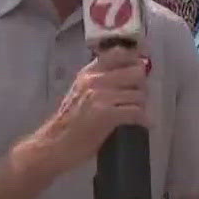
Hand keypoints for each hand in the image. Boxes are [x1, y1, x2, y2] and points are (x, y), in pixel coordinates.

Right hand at [16, 46, 147, 177]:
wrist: (54, 144)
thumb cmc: (69, 121)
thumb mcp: (81, 91)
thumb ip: (101, 80)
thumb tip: (130, 73)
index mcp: (89, 72)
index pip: (119, 53)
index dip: (136, 59)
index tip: (142, 66)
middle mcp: (95, 80)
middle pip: (136, 72)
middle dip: (142, 86)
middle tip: (139, 98)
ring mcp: (101, 96)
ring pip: (139, 94)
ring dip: (142, 106)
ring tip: (138, 114)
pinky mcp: (106, 115)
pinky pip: (136, 112)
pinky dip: (144, 120)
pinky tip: (144, 124)